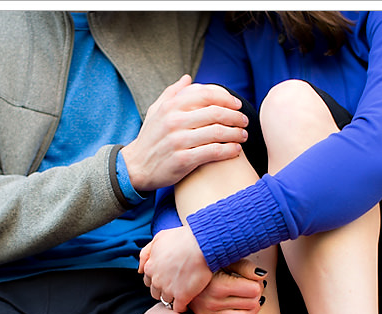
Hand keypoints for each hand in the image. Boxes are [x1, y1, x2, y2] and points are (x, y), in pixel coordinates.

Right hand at [121, 75, 248, 191]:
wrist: (136, 167)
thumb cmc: (150, 138)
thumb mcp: (156, 111)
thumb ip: (172, 93)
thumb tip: (188, 78)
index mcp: (171, 106)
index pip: (206, 95)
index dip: (226, 98)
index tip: (237, 105)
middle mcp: (174, 121)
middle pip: (216, 113)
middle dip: (236, 117)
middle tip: (245, 121)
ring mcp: (178, 140)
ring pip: (217, 132)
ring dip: (236, 133)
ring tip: (244, 136)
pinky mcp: (182, 160)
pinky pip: (212, 152)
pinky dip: (228, 150)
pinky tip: (236, 150)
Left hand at [139, 225, 211, 313]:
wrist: (201, 244)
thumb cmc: (182, 238)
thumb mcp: (158, 238)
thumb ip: (145, 254)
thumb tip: (139, 269)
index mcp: (150, 267)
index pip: (148, 281)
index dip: (158, 279)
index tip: (167, 277)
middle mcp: (157, 280)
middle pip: (156, 293)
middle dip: (163, 289)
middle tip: (176, 284)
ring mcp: (169, 290)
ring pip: (167, 300)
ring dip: (173, 298)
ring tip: (183, 292)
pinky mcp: (183, 296)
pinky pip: (179, 308)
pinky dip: (182, 306)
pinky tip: (188, 301)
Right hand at [189, 260, 265, 313]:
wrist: (181, 275)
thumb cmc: (206, 265)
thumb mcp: (224, 260)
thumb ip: (245, 267)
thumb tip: (263, 276)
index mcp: (219, 285)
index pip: (254, 290)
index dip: (258, 285)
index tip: (256, 281)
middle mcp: (213, 302)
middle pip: (251, 305)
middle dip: (257, 297)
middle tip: (253, 290)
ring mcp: (208, 313)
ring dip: (252, 311)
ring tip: (249, 302)